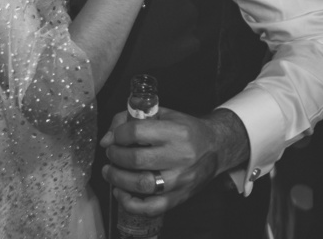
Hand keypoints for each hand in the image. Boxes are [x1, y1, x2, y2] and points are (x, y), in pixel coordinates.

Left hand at [100, 107, 247, 215]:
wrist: (216, 148)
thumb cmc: (186, 130)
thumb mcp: (163, 114)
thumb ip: (132, 120)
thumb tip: (107, 140)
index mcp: (176, 132)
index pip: (137, 132)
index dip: (119, 134)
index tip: (116, 137)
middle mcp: (180, 156)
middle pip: (136, 159)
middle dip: (115, 156)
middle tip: (112, 153)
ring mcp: (181, 180)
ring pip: (141, 184)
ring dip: (117, 178)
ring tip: (110, 171)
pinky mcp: (180, 197)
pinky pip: (151, 207)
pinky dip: (130, 203)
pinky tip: (121, 192)